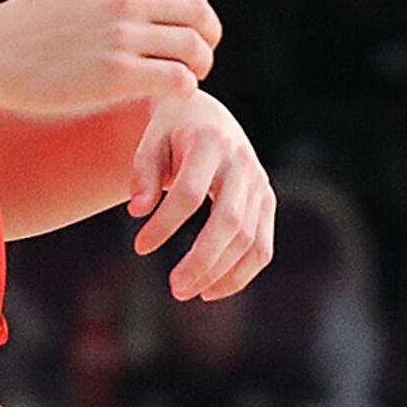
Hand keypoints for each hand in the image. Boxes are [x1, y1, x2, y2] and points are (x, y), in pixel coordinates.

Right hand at [0, 0, 220, 112]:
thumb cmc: (32, 26)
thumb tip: (165, 3)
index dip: (199, 3)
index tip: (188, 24)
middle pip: (200, 14)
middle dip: (207, 38)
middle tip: (197, 57)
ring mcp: (122, 35)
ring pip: (195, 48)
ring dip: (199, 66)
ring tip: (186, 76)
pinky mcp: (117, 75)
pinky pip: (179, 79)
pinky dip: (186, 89)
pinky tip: (172, 93)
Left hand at [129, 91, 275, 299]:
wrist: (209, 114)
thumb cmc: (171, 128)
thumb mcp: (150, 138)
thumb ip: (143, 171)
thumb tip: (139, 212)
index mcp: (211, 142)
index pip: (190, 192)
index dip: (165, 224)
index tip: (139, 247)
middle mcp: (243, 163)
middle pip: (228, 222)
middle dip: (202, 260)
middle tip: (174, 288)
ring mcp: (260, 184)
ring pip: (250, 239)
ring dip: (220, 273)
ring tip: (188, 293)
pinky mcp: (267, 201)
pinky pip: (262, 246)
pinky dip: (242, 274)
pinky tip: (213, 290)